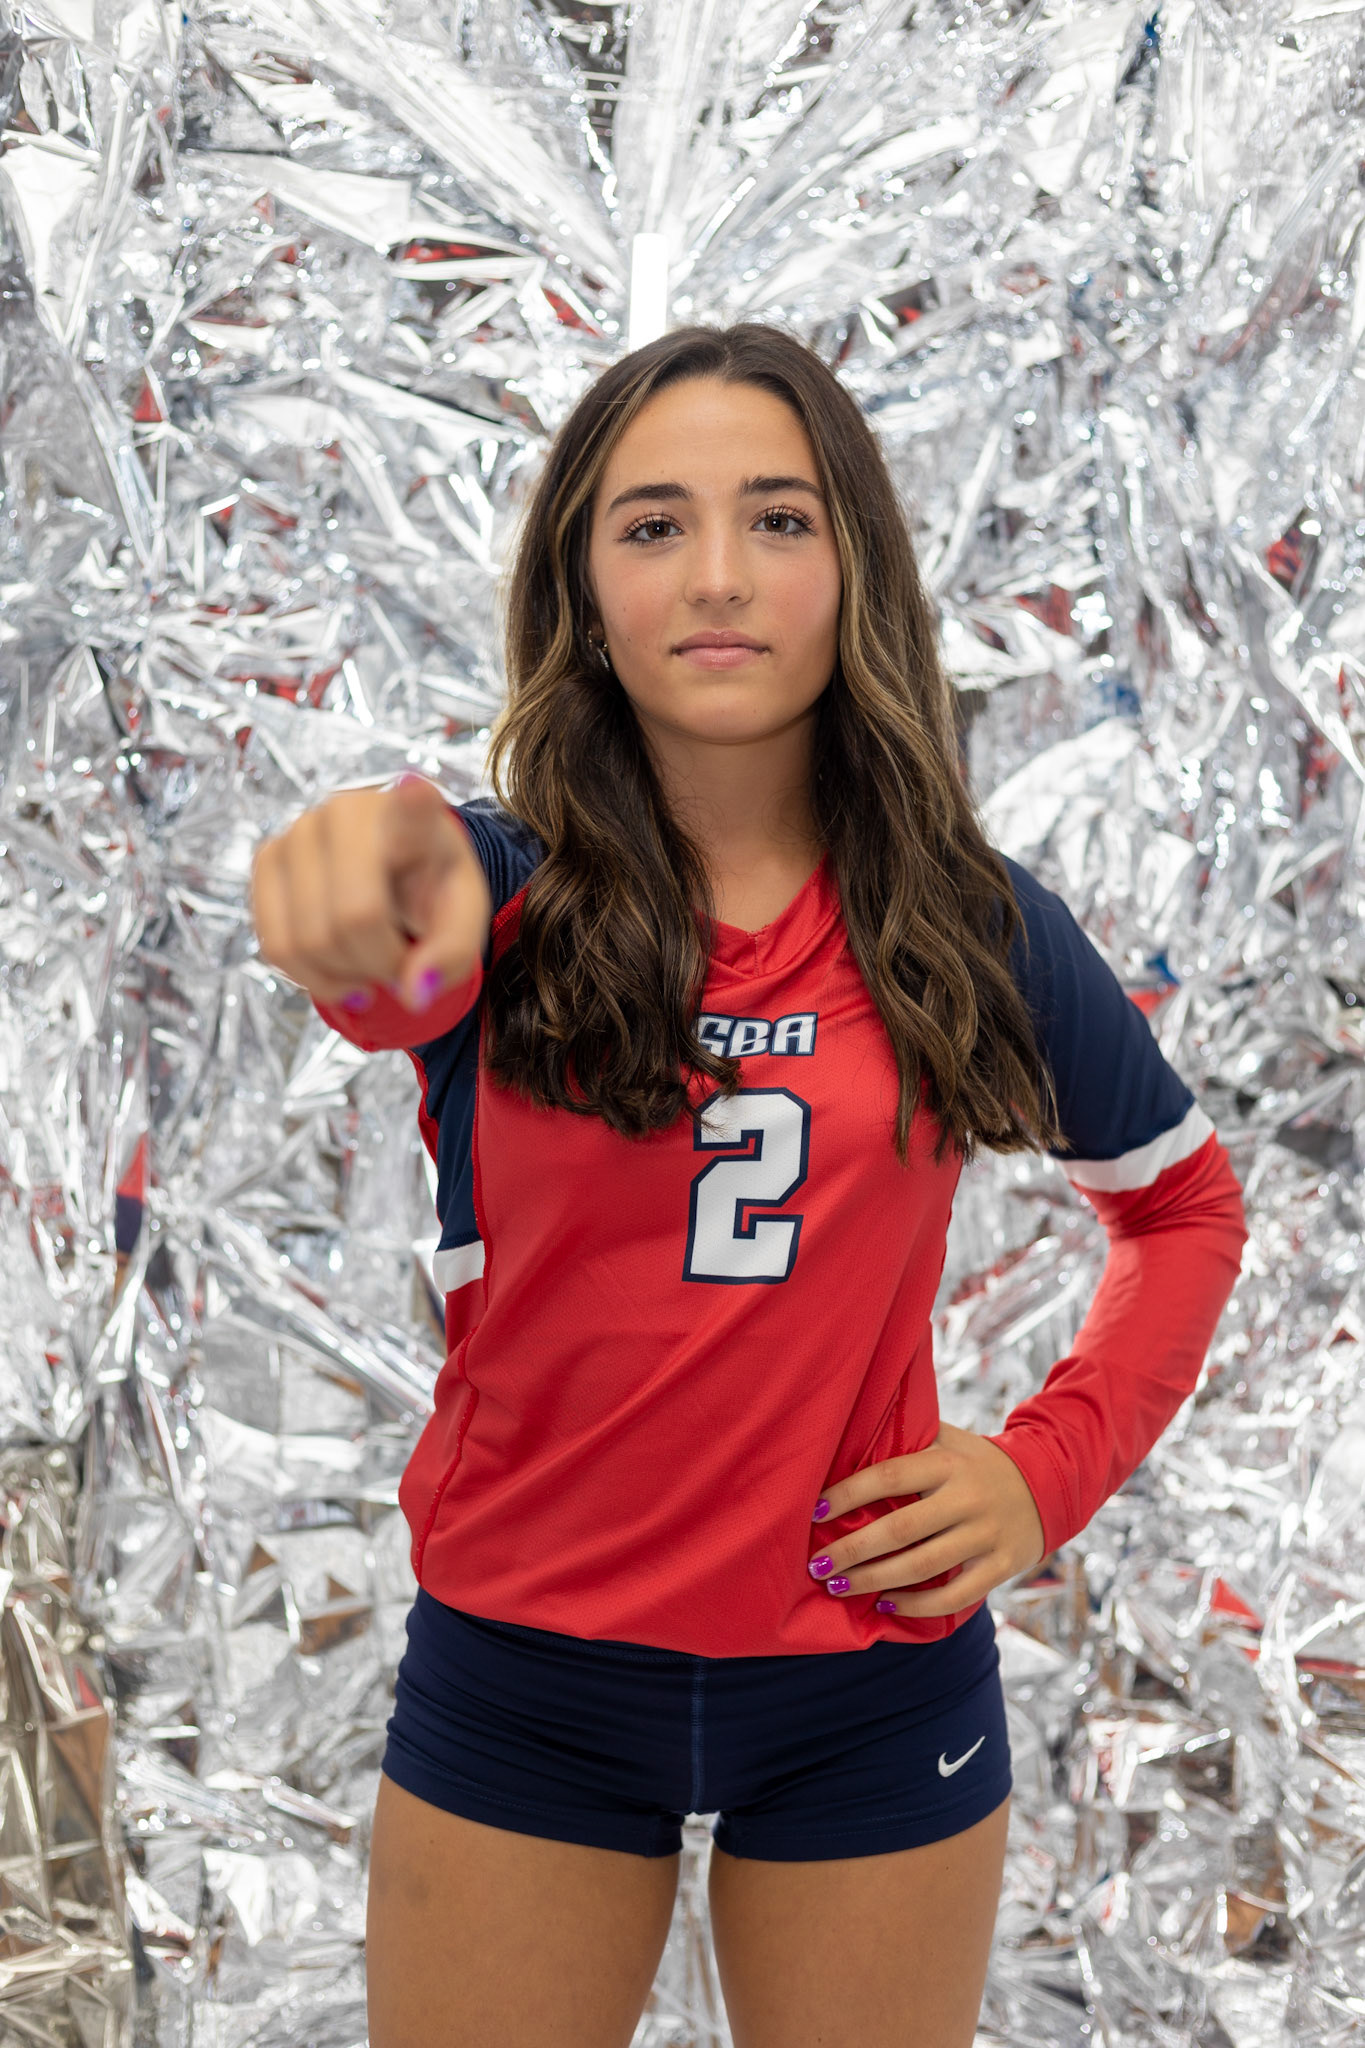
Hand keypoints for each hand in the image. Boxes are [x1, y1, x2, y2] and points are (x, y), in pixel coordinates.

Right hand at [250, 775, 491, 1011]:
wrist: (395, 874)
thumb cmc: (432, 891)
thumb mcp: (462, 920)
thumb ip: (452, 955)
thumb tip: (414, 994)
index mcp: (414, 816)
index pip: (412, 806)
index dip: (412, 802)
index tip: (416, 787)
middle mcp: (349, 811)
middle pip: (354, 918)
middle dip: (382, 964)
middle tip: (401, 965)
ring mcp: (299, 830)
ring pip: (308, 940)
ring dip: (347, 977)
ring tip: (373, 966)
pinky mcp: (267, 858)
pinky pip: (277, 945)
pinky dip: (313, 979)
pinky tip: (342, 975)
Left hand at [808, 1420, 1046, 1618]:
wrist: (1049, 1483)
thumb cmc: (979, 1462)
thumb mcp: (950, 1439)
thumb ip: (909, 1438)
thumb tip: (850, 1436)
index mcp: (948, 1462)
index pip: (889, 1475)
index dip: (849, 1494)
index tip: (815, 1511)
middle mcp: (967, 1498)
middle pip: (900, 1529)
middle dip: (853, 1550)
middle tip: (818, 1566)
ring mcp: (986, 1535)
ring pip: (923, 1566)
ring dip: (875, 1580)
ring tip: (840, 1587)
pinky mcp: (1000, 1566)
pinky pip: (954, 1595)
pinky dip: (917, 1605)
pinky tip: (886, 1604)